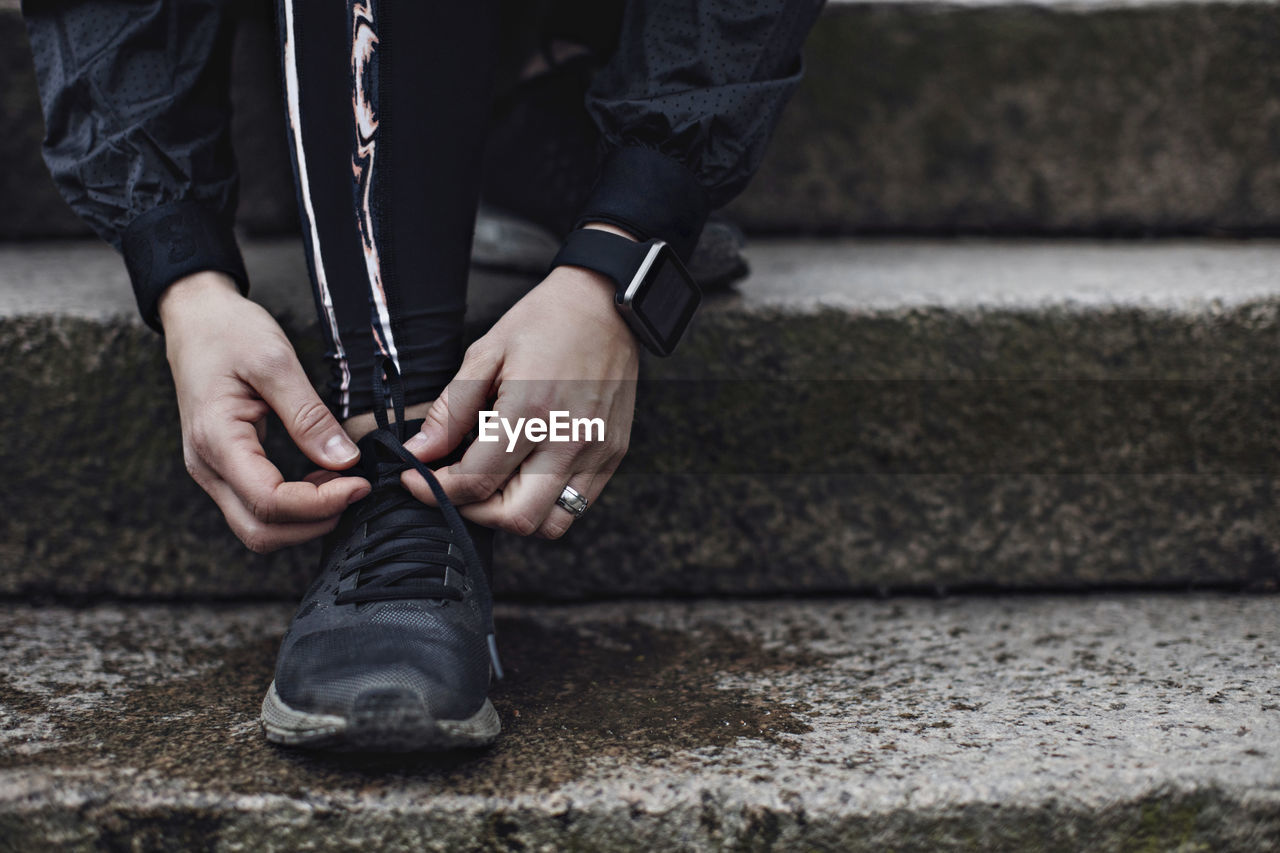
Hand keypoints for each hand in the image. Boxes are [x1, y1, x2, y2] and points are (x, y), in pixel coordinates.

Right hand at [160, 271, 370, 552]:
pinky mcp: (223, 468)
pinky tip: (321, 477)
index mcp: (216, 440)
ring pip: (258, 527)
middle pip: (260, 531)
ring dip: (304, 519)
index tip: (360, 483)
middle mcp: (206, 466)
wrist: (195, 318)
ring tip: (342, 483)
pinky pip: (257, 507)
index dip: (320, 504)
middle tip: (356, 490)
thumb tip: (345, 461)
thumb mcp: (276, 362)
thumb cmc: (230, 332)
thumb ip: (309, 415)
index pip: (269, 501)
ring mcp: (211, 471)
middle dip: (314, 523)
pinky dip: (294, 507)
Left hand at [401, 233, 638, 537]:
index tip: (414, 479)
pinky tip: (526, 475)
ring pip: (549, 525)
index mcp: (531, 409)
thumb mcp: (486, 354)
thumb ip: (452, 410)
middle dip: (473, 512)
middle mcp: (568, 439)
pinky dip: (545, 505)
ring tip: (493, 485)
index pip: (476, 480)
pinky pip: (577, 506)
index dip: (435, 490)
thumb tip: (419, 452)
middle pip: (513, 517)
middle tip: (454, 487)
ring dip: (512, 515)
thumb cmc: (543, 322)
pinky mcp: (613, 455)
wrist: (606, 304)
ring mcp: (596, 452)